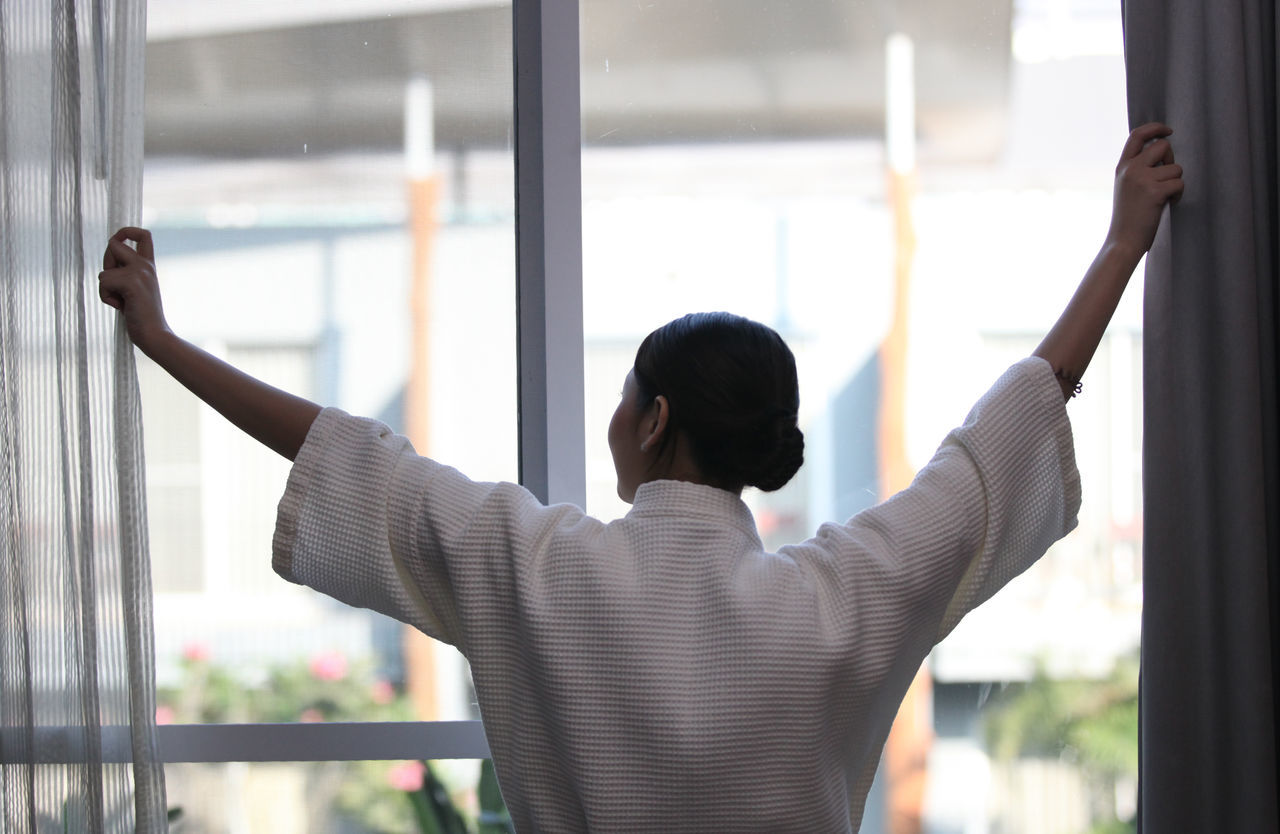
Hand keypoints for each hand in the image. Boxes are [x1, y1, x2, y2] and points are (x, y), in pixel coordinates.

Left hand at [98, 227, 170, 352]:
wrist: (154, 335)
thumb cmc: (142, 317)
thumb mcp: (133, 289)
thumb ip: (123, 274)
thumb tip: (107, 263)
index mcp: (149, 266)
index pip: (143, 235)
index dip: (126, 231)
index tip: (119, 239)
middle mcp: (146, 265)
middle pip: (113, 244)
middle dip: (106, 264)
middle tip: (115, 286)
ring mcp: (140, 272)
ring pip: (104, 271)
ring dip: (105, 290)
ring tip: (123, 302)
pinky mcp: (132, 282)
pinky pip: (104, 283)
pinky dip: (106, 298)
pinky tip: (122, 307)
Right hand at [1106, 122, 1184, 255]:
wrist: (1122, 241)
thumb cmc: (1128, 217)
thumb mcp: (1125, 187)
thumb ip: (1137, 169)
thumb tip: (1162, 149)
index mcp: (1122, 167)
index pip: (1137, 135)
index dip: (1155, 128)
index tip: (1168, 131)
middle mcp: (1131, 169)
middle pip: (1163, 146)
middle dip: (1171, 160)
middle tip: (1166, 177)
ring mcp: (1142, 180)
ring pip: (1175, 167)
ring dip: (1175, 182)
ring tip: (1164, 197)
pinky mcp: (1155, 192)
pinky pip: (1179, 183)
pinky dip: (1178, 194)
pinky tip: (1168, 204)